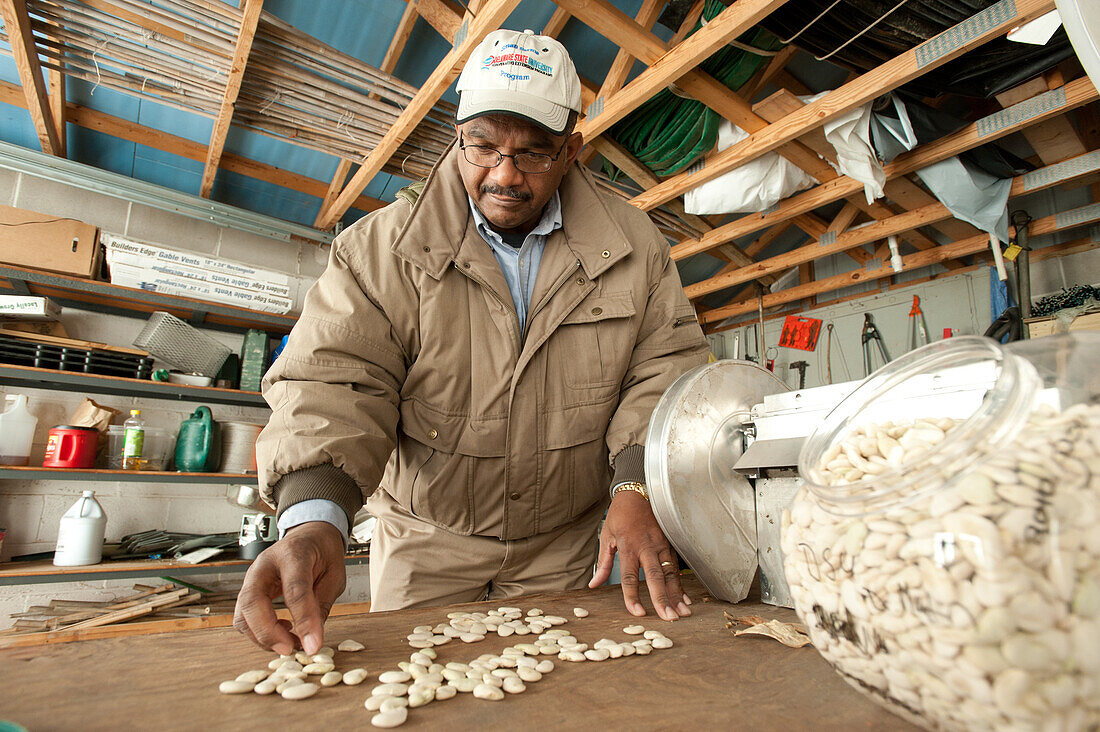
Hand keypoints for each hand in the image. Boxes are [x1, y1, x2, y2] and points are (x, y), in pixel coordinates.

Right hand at [234, 521, 346, 655]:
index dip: (303, 620)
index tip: (313, 645)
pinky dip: (258, 632)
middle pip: (252, 601)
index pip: (294, 589)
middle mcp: (265, 564)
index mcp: (294, 553)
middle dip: (268, 632)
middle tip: (290, 649)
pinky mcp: (247, 591)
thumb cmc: (322, 552)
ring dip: (262, 637)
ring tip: (291, 643)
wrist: (308, 535)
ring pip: (242, 613)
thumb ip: (321, 604)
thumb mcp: (334, 574)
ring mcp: (251, 577)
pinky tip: (282, 631)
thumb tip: (311, 640)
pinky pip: (244, 618)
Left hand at [589, 491, 690, 620]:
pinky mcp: (670, 542)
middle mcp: (647, 546)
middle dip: (663, 599)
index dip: (633, 596)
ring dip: (677, 594)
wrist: (637, 491)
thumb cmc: (619, 515)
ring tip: (683, 612)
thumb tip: (593, 584)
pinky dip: (680, 583)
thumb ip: (603, 563)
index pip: (629, 577)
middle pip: (655, 577)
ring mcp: (661, 544)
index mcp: (628, 546)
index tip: (638, 613)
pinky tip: (686, 598)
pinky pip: (675, 566)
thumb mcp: (606, 536)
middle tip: (670, 619)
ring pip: (670, 573)